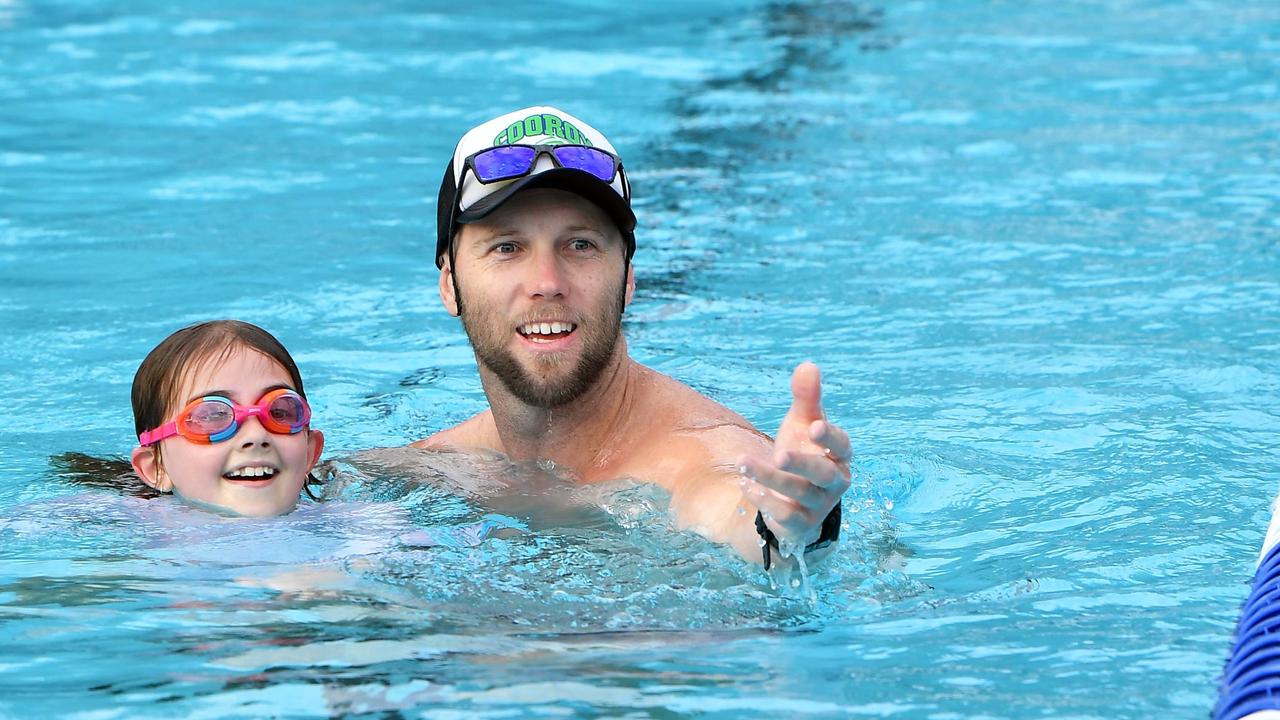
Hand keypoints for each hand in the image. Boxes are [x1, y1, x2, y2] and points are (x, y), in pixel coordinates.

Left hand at [740, 362, 850, 549]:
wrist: (794, 501)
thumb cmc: (803, 452)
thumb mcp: (802, 424)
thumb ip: (806, 398)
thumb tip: (809, 365)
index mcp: (838, 455)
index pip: (841, 445)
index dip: (830, 437)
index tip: (813, 426)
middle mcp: (834, 481)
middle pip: (823, 474)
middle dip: (802, 463)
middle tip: (779, 453)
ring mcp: (817, 504)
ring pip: (799, 493)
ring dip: (771, 478)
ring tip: (743, 462)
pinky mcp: (799, 523)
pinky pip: (785, 514)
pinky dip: (765, 500)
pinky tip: (746, 484)